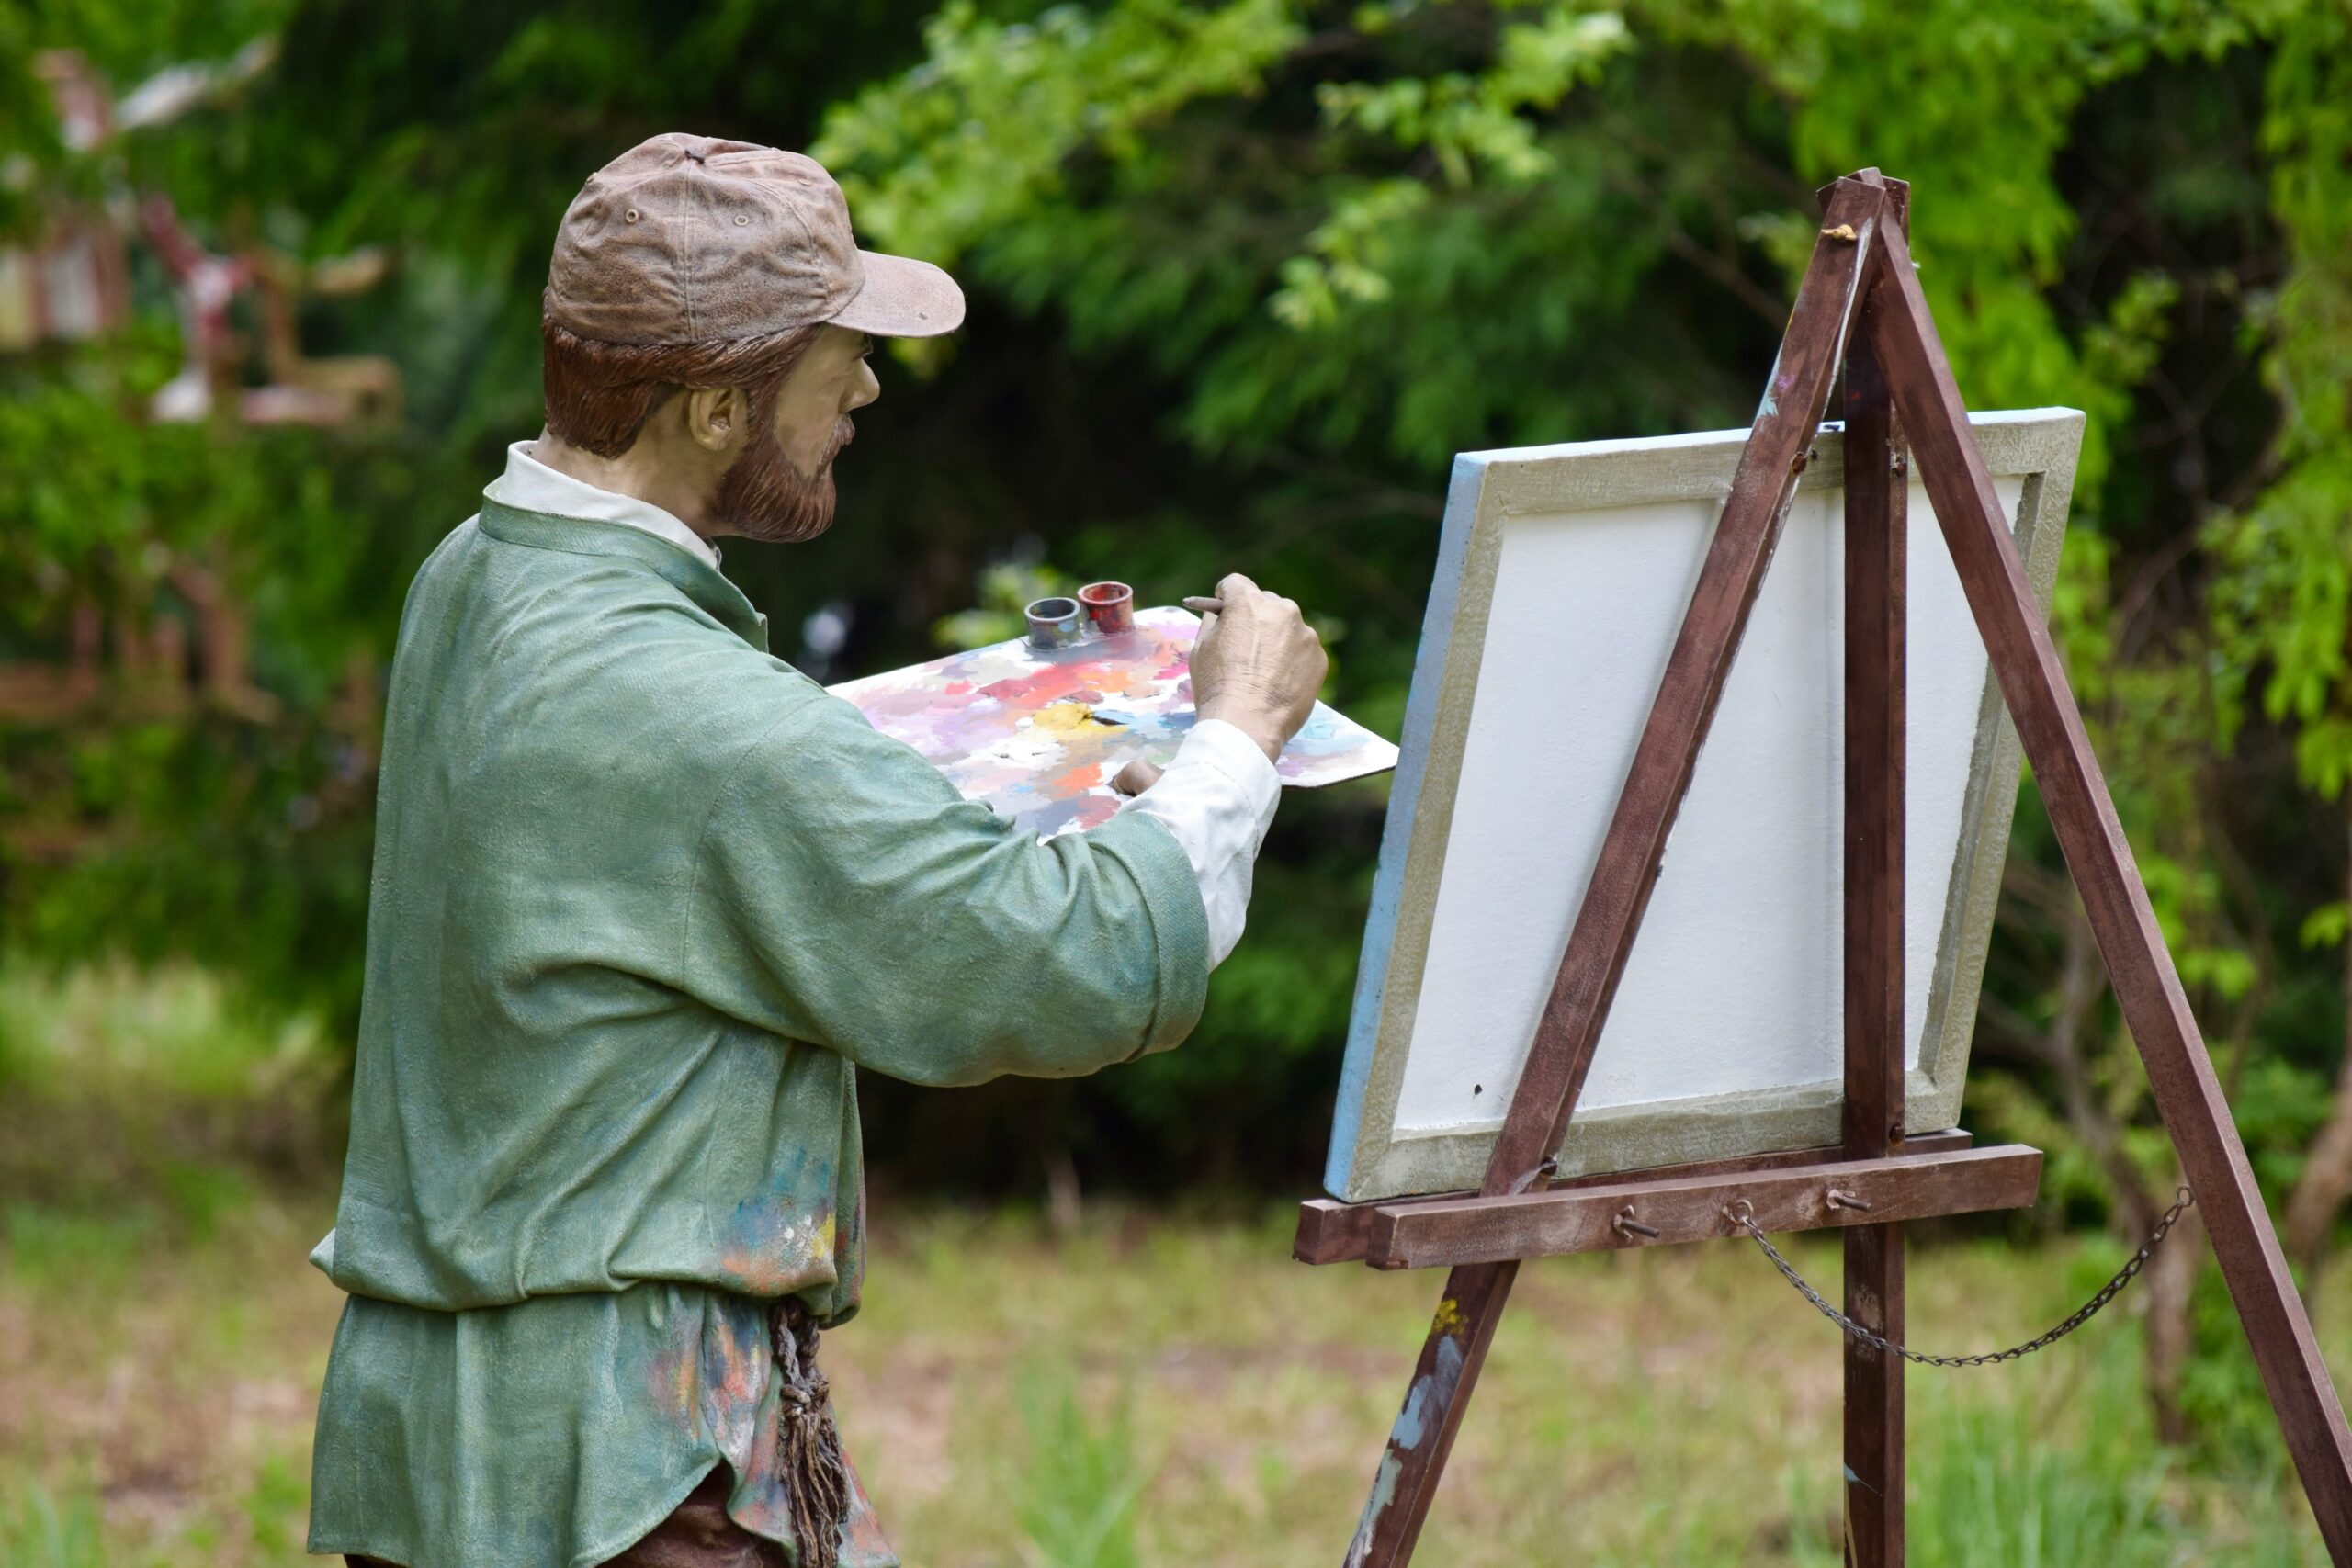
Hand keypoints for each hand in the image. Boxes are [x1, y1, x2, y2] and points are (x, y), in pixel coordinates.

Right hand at [1189, 572, 1326, 762]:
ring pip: (1287, 627)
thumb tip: (1221, 612)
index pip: (1235, 583)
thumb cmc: (1218, 686)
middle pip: (1265, 603)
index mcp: (1249, 602)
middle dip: (1254, 617)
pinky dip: (1292, 660)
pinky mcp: (1318, 658)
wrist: (1247, 725)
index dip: (1225, 597)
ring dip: (1276, 638)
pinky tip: (1278, 682)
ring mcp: (1305, 634)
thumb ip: (1213, 621)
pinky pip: (1302, 650)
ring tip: (1263, 671)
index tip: (1223, 610)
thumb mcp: (1201, 648)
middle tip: (1244, 645)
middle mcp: (1282, 610)